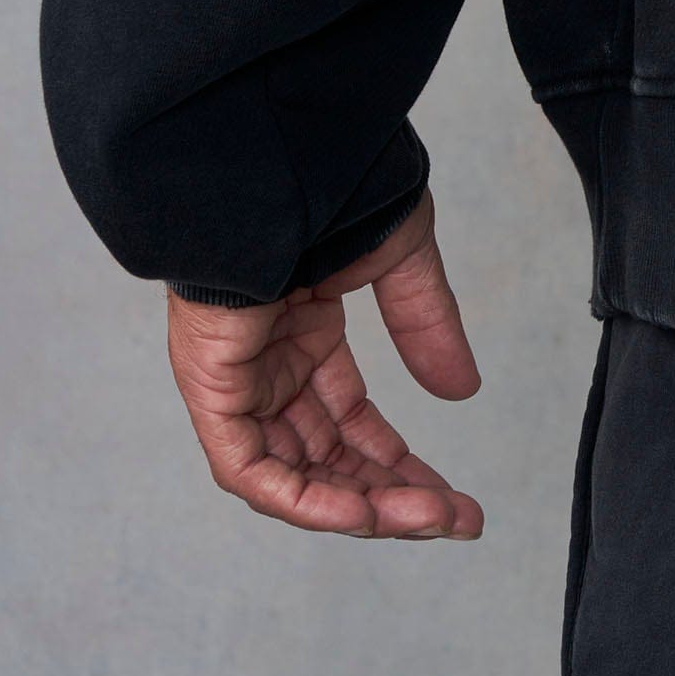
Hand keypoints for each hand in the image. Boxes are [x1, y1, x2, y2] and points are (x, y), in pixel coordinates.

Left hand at [166, 190, 483, 539]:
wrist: (280, 155)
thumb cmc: (332, 183)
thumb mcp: (398, 258)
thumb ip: (425, 325)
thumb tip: (462, 391)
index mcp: (301, 331)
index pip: (348, 422)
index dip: (399, 463)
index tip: (454, 497)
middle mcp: (265, 366)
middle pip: (326, 459)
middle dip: (390, 496)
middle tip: (453, 520)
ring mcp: (236, 380)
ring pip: (293, 474)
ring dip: (359, 505)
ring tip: (427, 519)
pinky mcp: (212, 388)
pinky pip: (251, 468)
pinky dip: (303, 499)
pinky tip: (361, 511)